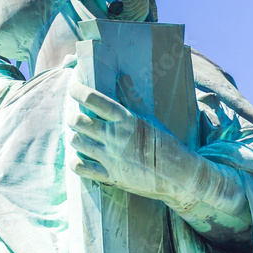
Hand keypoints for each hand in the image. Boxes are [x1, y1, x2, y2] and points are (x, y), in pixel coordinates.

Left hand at [66, 76, 201, 206]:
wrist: (179, 175)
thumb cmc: (166, 143)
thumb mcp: (150, 118)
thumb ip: (132, 97)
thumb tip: (122, 77)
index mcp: (125, 120)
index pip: (94, 99)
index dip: (78, 91)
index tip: (73, 88)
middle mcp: (115, 137)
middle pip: (79, 121)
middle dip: (72, 116)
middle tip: (75, 115)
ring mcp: (111, 157)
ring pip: (77, 141)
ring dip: (74, 136)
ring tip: (79, 134)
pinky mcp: (110, 176)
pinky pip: (81, 168)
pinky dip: (75, 161)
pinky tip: (79, 156)